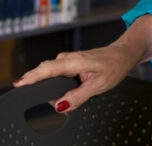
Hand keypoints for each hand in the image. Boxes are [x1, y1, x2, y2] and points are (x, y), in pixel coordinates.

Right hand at [13, 41, 143, 112]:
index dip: (33, 77)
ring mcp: (66, 59)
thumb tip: (60, 105)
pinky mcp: (67, 62)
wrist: (123, 54)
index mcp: (74, 61)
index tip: (21, 83)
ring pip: (51, 75)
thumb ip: (78, 96)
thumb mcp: (99, 85)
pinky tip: (70, 89)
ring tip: (74, 92)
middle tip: (62, 101)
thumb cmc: (115, 65)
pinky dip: (58, 83)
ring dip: (54, 87)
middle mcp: (67, 58)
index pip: (48, 69)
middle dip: (47, 89)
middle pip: (45, 73)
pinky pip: (56, 74)